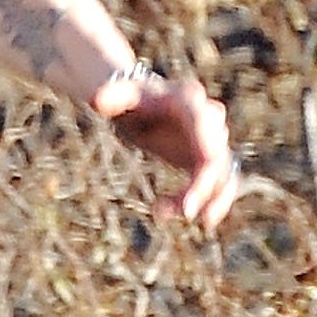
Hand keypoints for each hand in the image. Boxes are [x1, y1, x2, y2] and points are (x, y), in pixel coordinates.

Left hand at [94, 70, 239, 231]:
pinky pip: (221, 185)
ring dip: (206, 201)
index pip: (204, 121)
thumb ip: (114, 96)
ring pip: (222, 176)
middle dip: (204, 186)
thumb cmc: (134, 99)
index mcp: (189, 101)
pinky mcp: (210, 161)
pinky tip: (201, 221)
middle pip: (217, 156)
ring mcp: (213, 143)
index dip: (207, 144)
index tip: (207, 161)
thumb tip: (95, 100)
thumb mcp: (123, 95)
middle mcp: (209, 121)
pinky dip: (213, 204)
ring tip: (172, 215)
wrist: (145, 105)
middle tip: (186, 213)